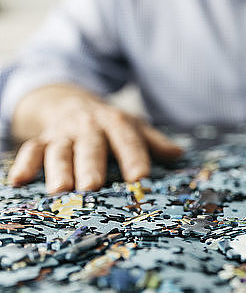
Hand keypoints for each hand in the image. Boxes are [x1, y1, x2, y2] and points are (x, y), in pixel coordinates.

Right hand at [8, 85, 182, 193]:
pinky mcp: (42, 139)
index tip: (140, 178)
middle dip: (91, 165)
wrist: (71, 101)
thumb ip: (154, 142)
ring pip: (60, 150)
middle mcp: (89, 127)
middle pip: (91, 146)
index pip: (128, 140)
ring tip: (60, 190)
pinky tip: (18, 181)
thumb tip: (179, 154)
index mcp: (117, 123)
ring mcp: (64, 133)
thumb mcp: (133, 127)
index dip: (134, 158)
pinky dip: (24, 164)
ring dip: (58, 169)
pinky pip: (30, 150)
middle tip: (92, 186)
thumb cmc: (109, 124)